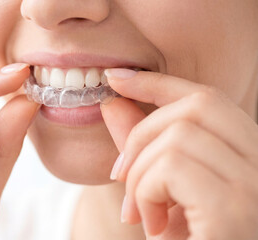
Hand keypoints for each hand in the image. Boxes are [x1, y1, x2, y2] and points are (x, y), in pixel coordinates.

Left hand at [101, 69, 257, 239]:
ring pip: (177, 136)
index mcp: (248, 160)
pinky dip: (146, 191)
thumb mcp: (160, 192)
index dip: (159, 82)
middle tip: (121, 175)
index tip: (117, 78)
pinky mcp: (234, 208)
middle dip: (142, 132)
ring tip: (139, 212)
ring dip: (140, 174)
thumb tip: (113, 103)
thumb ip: (141, 147)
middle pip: (197, 106)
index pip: (208, 99)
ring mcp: (256, 187)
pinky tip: (151, 224)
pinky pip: (173, 167)